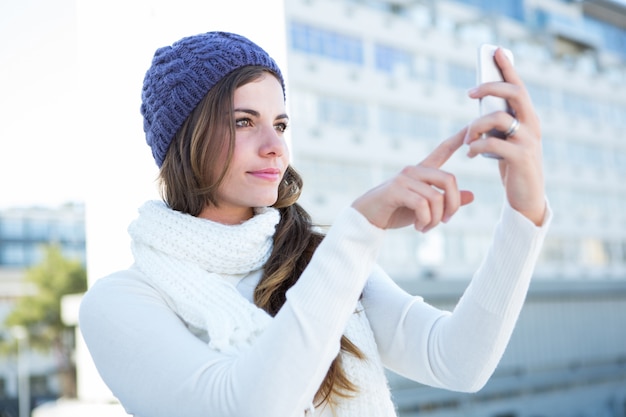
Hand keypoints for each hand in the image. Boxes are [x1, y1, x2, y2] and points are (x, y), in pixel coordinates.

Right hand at [352, 130, 473, 230]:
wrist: (367, 218)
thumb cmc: (396, 211)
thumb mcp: (425, 208)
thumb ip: (445, 202)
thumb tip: (471, 196)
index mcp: (422, 172)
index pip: (442, 150)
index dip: (457, 139)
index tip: (470, 125)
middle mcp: (414, 171)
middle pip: (449, 180)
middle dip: (453, 205)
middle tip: (446, 221)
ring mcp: (404, 179)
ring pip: (436, 197)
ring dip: (436, 219)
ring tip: (427, 228)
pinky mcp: (396, 190)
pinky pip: (422, 205)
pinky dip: (425, 221)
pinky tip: (419, 227)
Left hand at [465, 48, 545, 225]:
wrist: (526, 197)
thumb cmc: (512, 166)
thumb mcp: (505, 140)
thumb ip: (498, 122)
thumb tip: (479, 101)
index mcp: (529, 118)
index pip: (519, 86)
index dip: (508, 68)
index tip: (496, 50)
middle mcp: (533, 125)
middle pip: (515, 93)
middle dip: (490, 88)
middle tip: (470, 92)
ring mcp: (529, 141)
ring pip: (499, 118)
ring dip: (476, 125)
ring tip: (467, 139)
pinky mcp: (521, 158)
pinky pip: (494, 143)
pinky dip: (477, 146)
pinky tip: (471, 153)